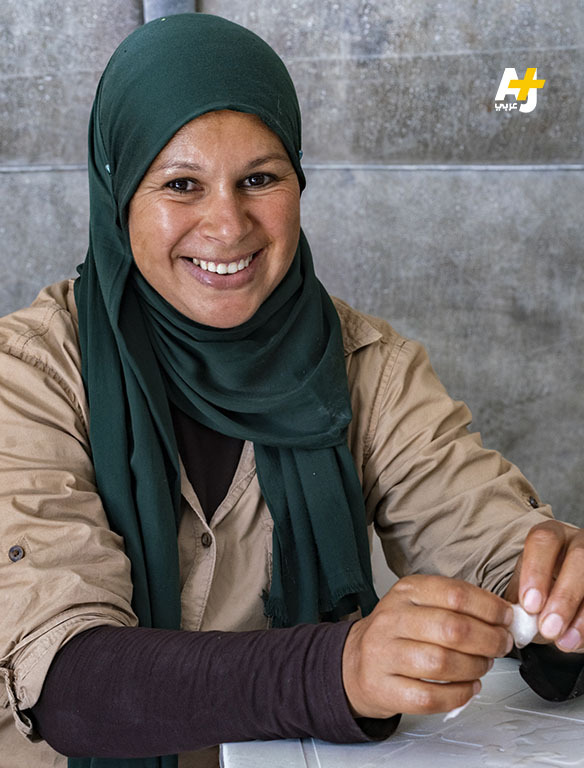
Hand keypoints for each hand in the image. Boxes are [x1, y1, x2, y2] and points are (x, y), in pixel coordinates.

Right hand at [342, 574, 512, 718]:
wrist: (355, 662)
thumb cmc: (398, 633)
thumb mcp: (420, 604)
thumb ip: (457, 606)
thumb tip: (503, 615)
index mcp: (405, 592)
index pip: (454, 594)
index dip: (489, 608)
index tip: (506, 618)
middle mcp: (392, 619)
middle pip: (452, 628)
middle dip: (489, 639)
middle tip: (501, 644)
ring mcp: (384, 654)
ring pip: (442, 663)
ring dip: (475, 667)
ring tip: (483, 665)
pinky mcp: (383, 688)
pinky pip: (430, 696)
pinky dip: (458, 694)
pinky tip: (468, 687)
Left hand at [504, 520, 583, 652]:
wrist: (563, 605)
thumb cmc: (543, 592)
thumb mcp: (529, 590)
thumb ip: (522, 601)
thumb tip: (515, 619)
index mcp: (552, 536)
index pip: (543, 540)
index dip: (536, 571)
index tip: (530, 605)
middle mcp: (580, 543)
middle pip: (579, 557)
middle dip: (564, 595)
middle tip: (548, 627)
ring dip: (581, 616)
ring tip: (563, 641)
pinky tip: (576, 640)